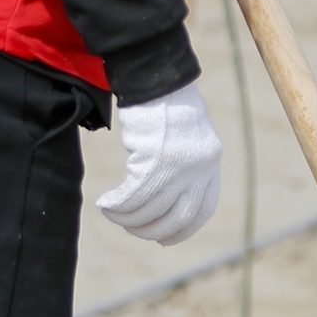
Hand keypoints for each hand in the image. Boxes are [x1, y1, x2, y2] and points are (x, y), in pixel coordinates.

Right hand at [97, 82, 221, 244]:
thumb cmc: (167, 105)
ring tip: (112, 212)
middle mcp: (200, 167)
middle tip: (132, 229)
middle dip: (152, 230)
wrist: (156, 78)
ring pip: (151, 208)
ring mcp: (180, 165)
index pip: (203, 209)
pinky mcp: (155, 159)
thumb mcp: (187, 137)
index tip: (163, 238)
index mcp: (210, 163)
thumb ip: (185, 165)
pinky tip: (106, 203)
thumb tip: (169, 198)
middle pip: (177, 216)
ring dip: (128, 218)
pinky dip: (118, 205)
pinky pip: (133, 195)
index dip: (182, 228)